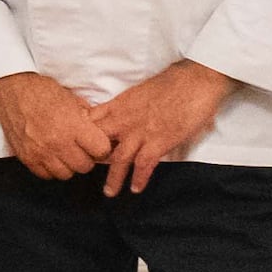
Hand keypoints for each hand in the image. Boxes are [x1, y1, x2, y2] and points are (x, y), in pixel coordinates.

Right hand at [0, 70, 110, 180]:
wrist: (11, 89)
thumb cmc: (42, 91)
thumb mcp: (72, 99)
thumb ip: (87, 118)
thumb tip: (98, 132)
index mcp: (72, 126)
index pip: (101, 150)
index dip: (102, 147)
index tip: (97, 142)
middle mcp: (57, 142)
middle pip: (85, 166)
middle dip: (86, 158)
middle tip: (81, 148)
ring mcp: (40, 151)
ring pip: (66, 174)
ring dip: (68, 165)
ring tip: (64, 153)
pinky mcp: (25, 157)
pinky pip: (45, 175)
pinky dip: (50, 168)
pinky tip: (50, 156)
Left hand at [88, 57, 232, 194]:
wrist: (195, 80)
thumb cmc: (172, 82)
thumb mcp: (139, 91)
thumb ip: (128, 106)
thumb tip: (127, 115)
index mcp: (117, 105)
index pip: (89, 122)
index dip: (81, 136)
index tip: (77, 147)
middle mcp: (124, 120)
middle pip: (96, 143)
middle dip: (91, 159)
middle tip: (89, 173)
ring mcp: (140, 132)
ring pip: (118, 160)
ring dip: (113, 178)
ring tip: (109, 192)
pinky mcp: (159, 141)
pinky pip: (144, 165)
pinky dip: (140, 179)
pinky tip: (136, 188)